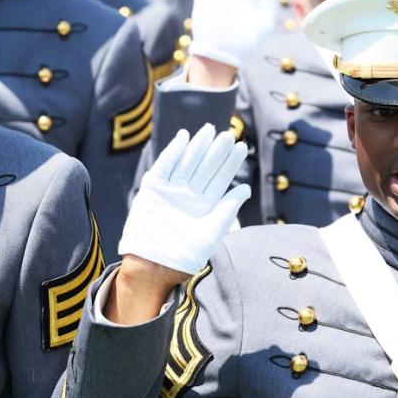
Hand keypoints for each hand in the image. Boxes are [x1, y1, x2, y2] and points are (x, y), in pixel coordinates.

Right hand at [118, 124, 250, 276]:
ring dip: (197, 146)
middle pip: (205, 167)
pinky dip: (173, 151)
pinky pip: (164, 166)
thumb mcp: (211, 234)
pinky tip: (183, 137)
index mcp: (205, 206)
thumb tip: (246, 188)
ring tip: (209, 130)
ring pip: (187, 162)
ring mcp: (170, 191)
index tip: (242, 146)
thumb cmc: (183, 256)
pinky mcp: (152, 189)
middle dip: (216, 151)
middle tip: (228, 134)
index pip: (220, 179)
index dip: (230, 163)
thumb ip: (227, 210)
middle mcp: (188, 196)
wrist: (152, 267)